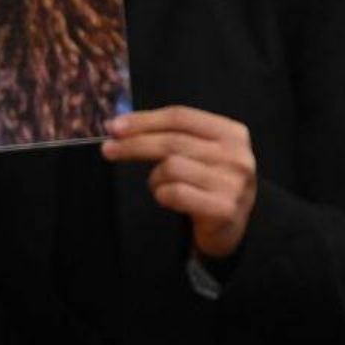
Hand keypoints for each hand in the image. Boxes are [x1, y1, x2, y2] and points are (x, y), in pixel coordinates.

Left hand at [102, 106, 256, 259]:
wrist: (234, 227)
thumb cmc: (209, 184)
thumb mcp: (203, 153)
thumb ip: (175, 136)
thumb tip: (123, 126)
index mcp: (232, 132)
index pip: (181, 117)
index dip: (145, 120)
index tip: (116, 126)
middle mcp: (236, 155)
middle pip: (172, 140)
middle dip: (134, 144)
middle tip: (108, 149)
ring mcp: (232, 183)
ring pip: (171, 167)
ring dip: (154, 178)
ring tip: (159, 186)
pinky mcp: (223, 208)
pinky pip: (175, 193)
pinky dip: (162, 195)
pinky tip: (166, 199)